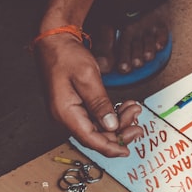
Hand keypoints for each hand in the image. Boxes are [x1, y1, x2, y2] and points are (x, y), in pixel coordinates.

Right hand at [33, 33, 143, 156]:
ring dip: (119, 121)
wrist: (54, 41)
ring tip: (133, 108)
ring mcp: (70, 113)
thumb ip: (100, 103)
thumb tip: (111, 125)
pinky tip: (124, 107)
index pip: (90, 140)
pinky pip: (96, 119)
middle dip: (120, 131)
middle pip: (96, 137)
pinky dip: (112, 115)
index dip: (110, 148)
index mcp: (65, 113)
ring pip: (99, 128)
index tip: (126, 150)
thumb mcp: (87, 76)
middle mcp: (66, 117)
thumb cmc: (65, 55)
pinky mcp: (76, 108)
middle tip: (138, 121)